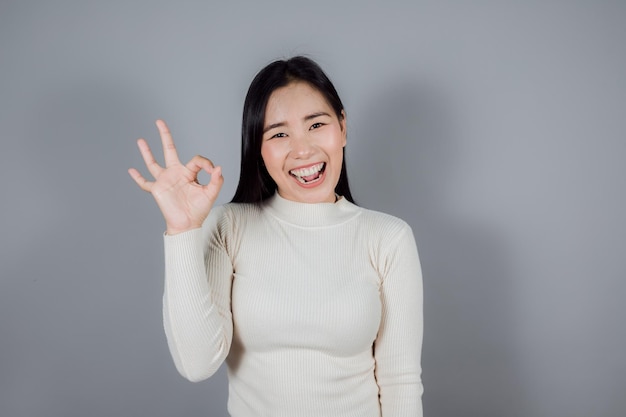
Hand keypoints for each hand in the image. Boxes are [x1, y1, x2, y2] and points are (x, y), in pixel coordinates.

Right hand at [128, 120, 223, 234]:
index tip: (213, 171)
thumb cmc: (199, 210)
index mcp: (189, 173)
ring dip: (146, 152)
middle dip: (165, 136)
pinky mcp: (157, 190)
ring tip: (140, 140)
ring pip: (153, 163)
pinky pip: (145, 183)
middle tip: (159, 121)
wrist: (188, 224)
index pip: (196, 160)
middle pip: (169, 150)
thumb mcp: (211, 194)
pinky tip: (130, 170)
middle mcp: (175, 173)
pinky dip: (138, 177)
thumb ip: (216, 181)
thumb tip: (219, 168)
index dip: (206, 163)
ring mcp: (165, 180)